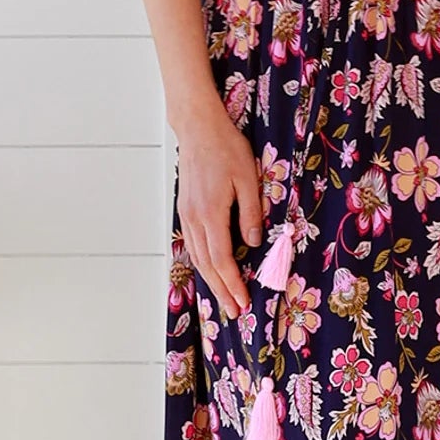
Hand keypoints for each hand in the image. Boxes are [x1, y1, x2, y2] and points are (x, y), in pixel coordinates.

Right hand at [174, 102, 263, 319]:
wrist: (198, 129)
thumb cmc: (226, 148)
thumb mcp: (248, 178)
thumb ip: (251, 213)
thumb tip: (254, 242)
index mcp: (211, 213)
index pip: (222, 259)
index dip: (233, 283)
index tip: (243, 301)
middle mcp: (195, 219)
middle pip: (206, 265)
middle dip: (221, 290)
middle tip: (234, 311)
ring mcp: (187, 215)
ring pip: (197, 257)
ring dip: (211, 281)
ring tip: (224, 298)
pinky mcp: (186, 210)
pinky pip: (193, 244)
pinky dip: (202, 263)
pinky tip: (210, 271)